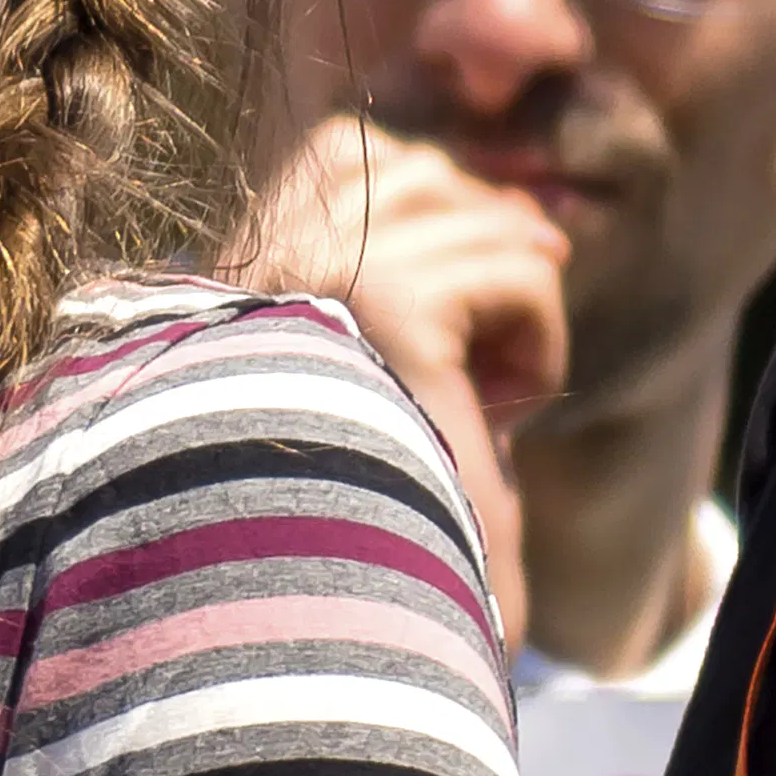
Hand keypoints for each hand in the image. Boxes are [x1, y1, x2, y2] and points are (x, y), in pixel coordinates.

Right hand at [247, 115, 569, 642]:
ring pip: (485, 223)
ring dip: (512, 318)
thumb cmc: (374, 515)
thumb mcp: (387, 366)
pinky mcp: (389, 304)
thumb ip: (420, 267)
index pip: (339, 152)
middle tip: (470, 381)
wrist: (352, 623)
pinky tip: (494, 413)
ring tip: (471, 405)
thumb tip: (528, 208)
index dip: (429, 217)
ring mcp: (315, 272)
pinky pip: (522, 274)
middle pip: (424, 173)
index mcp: (238, 268)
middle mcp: (259, 258)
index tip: (451, 330)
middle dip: (479, 263)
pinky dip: (537, 347)